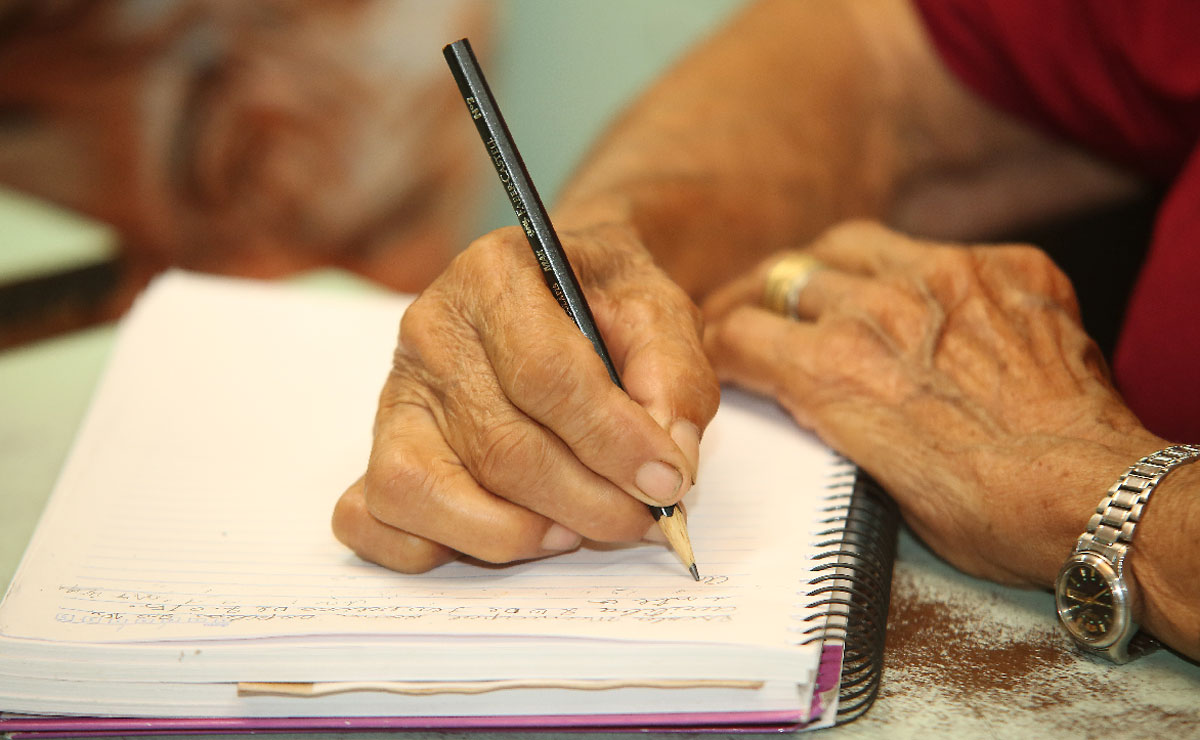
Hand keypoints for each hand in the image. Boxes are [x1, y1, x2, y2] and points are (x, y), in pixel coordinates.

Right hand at [332, 223, 718, 571]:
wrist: (563, 292)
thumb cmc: (608, 303)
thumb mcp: (661, 312)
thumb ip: (673, 380)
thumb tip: (666, 469)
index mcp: (494, 274)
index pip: (545, 374)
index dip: (611, 440)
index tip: (667, 481)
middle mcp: (430, 330)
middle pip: (499, 445)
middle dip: (585, 501)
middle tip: (644, 520)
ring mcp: (395, 393)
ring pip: (429, 491)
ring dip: (516, 533)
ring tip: (578, 530)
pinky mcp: (379, 446)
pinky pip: (374, 518)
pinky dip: (431, 548)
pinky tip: (507, 536)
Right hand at [702, 220, 1161, 586]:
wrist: (1099, 497)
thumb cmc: (992, 513)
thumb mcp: (879, 483)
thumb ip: (835, 421)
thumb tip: (815, 397)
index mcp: (833, 373)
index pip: (737, 331)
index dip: (717, 343)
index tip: (719, 349)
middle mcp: (878, 310)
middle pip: (783, 275)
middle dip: (760, 298)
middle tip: (758, 311)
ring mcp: (946, 277)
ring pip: (849, 241)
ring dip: (827, 267)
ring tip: (828, 287)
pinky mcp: (1007, 266)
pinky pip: (936, 247)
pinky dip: (916, 271)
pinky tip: (924, 300)